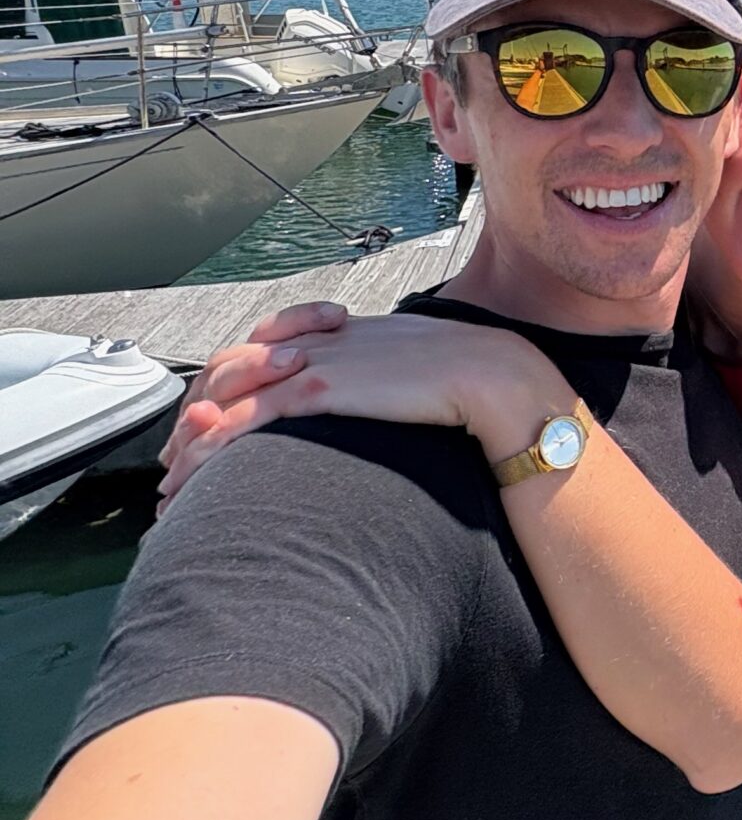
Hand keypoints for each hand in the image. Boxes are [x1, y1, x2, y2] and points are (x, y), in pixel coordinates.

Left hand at [157, 309, 567, 500]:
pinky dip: (215, 445)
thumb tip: (379, 401)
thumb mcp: (408, 365)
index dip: (223, 392)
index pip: (257, 353)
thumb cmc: (462, 375)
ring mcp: (314, 362)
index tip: (206, 432)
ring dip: (192, 443)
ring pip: (227, 395)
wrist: (489, 372)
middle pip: (227, 370)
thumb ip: (380, 375)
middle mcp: (314, 341)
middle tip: (174, 465)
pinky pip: (249, 416)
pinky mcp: (320, 388)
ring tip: (175, 486)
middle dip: (192, 419)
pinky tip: (198, 473)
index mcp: (336, 333)